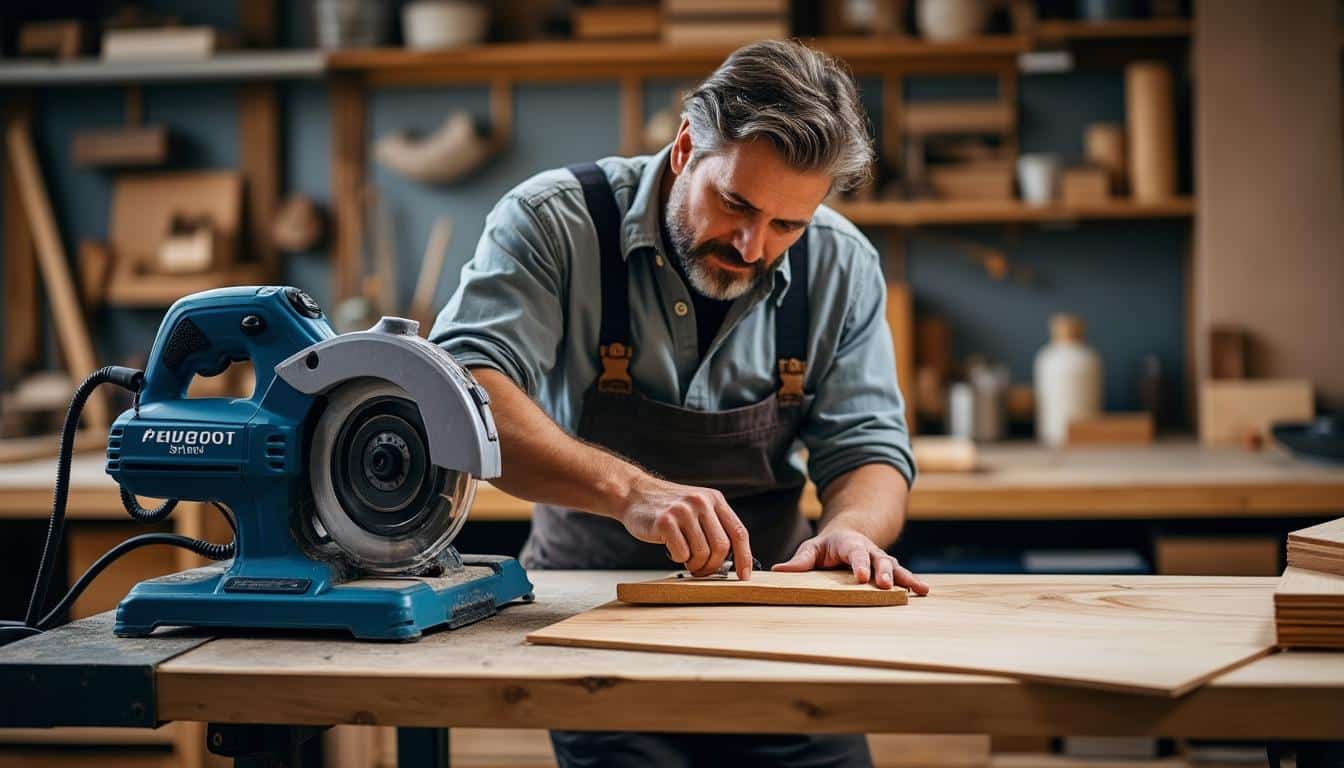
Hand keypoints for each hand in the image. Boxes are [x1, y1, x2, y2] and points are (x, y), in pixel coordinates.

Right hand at [615, 474, 753, 578]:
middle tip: (701, 570)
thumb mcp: (696, 506)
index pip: (738, 532)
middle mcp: (701, 502)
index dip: (745, 557)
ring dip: (694, 564)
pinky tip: (671, 550)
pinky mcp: (665, 522)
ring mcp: (683, 511)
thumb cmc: (666, 507)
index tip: (744, 576)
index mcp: (714, 499)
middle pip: (721, 547)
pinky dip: (677, 559)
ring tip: (685, 559)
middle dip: (713, 566)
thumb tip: (733, 559)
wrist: (634, 493)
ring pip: (702, 552)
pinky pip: (681, 553)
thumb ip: (714, 525)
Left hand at [773, 528, 929, 594]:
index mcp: (848, 543)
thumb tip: (777, 571)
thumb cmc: (826, 548)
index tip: (862, 577)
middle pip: (879, 559)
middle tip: (885, 585)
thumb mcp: (811, 550)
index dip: (858, 564)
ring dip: (905, 578)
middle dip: (883, 572)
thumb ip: (799, 562)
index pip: (854, 553)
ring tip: (919, 589)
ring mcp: (880, 558)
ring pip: (894, 566)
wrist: (847, 537)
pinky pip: (901, 574)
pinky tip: (924, 591)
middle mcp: (868, 549)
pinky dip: (912, 582)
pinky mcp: (888, 569)